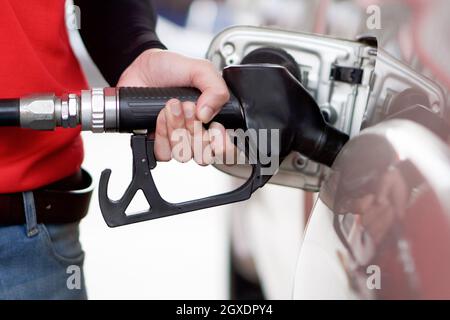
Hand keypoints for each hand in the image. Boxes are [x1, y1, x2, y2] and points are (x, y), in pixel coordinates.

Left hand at [117, 49, 232, 163]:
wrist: (142, 69)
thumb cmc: (170, 69)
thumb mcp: (200, 69)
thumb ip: (215, 88)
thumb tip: (208, 115)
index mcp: (213, 120)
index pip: (227, 149)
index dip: (223, 144)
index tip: (215, 126)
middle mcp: (197, 134)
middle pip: (205, 156)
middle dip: (196, 129)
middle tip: (188, 106)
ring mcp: (178, 141)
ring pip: (184, 155)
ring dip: (177, 128)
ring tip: (171, 105)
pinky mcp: (158, 143)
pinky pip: (164, 154)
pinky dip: (162, 134)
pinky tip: (159, 116)